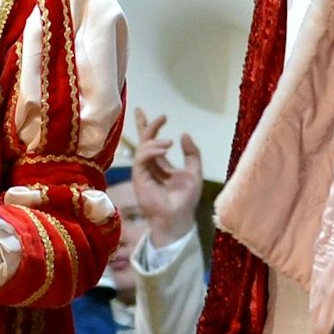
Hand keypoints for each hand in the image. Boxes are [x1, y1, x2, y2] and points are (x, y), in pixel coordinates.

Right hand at [131, 109, 203, 247]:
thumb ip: (192, 154)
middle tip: (152, 115)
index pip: (154, 143)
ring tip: (169, 144)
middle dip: (145, 126)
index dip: (153, 128)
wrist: (178, 217)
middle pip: (143, 141)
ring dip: (154, 141)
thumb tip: (184, 134)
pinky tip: (164, 150)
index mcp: (162, 165)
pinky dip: (151, 151)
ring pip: (142, 148)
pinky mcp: (138, 177)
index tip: (162, 116)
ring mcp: (142, 171)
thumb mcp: (194, 173)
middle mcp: (150, 166)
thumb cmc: (186, 199)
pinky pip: (141, 159)